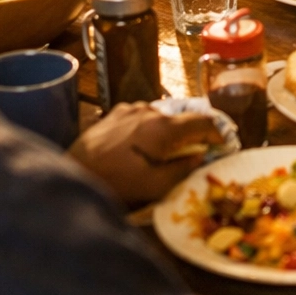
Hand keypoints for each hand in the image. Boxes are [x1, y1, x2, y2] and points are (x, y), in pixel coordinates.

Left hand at [67, 102, 225, 207]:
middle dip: (192, 135)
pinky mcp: (115, 113)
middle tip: (194, 154)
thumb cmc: (116, 183)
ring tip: (164, 154)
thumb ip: (182, 169)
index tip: (222, 146)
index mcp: (164, 127)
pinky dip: (149, 129)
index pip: (203, 121)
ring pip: (161, 117)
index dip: (218, 133)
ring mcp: (131, 109)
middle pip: (182, 118)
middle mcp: (150, 110)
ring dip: (169, 132)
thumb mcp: (154, 186)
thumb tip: (201, 157)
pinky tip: (140, 148)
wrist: (73, 173)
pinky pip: (142, 118)